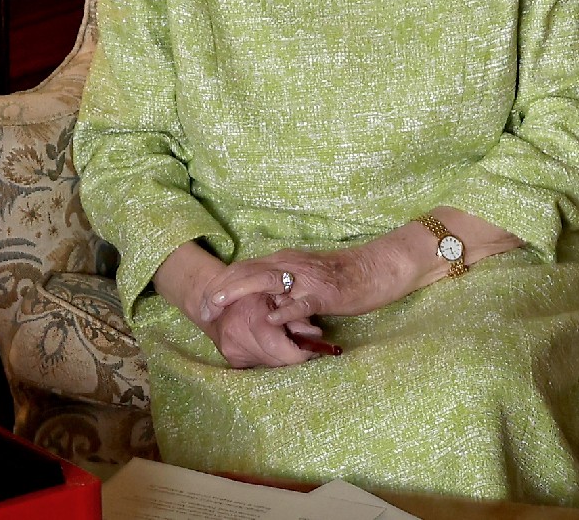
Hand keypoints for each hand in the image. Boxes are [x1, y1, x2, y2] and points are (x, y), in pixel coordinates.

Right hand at [199, 292, 324, 368]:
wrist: (219, 296)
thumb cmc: (255, 289)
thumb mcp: (280, 293)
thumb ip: (298, 313)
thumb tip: (315, 335)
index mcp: (250, 314)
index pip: (278, 346)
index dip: (300, 353)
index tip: (314, 350)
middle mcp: (236, 334)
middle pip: (275, 359)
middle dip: (293, 356)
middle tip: (307, 349)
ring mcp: (230, 348)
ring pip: (268, 364)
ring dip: (281, 357)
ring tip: (289, 342)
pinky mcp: (230, 357)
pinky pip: (258, 364)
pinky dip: (268, 356)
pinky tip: (271, 344)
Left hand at [203, 242, 405, 325]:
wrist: (375, 268)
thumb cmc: (341, 276)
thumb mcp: (304, 277)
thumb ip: (282, 286)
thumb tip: (261, 303)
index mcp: (284, 260)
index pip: (244, 267)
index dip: (221, 283)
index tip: (203, 302)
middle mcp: (291, 264)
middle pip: (247, 272)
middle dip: (221, 290)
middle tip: (203, 310)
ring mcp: (307, 277)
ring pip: (267, 281)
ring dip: (240, 294)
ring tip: (220, 308)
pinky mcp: (325, 292)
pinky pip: (302, 301)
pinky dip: (284, 309)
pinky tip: (270, 318)